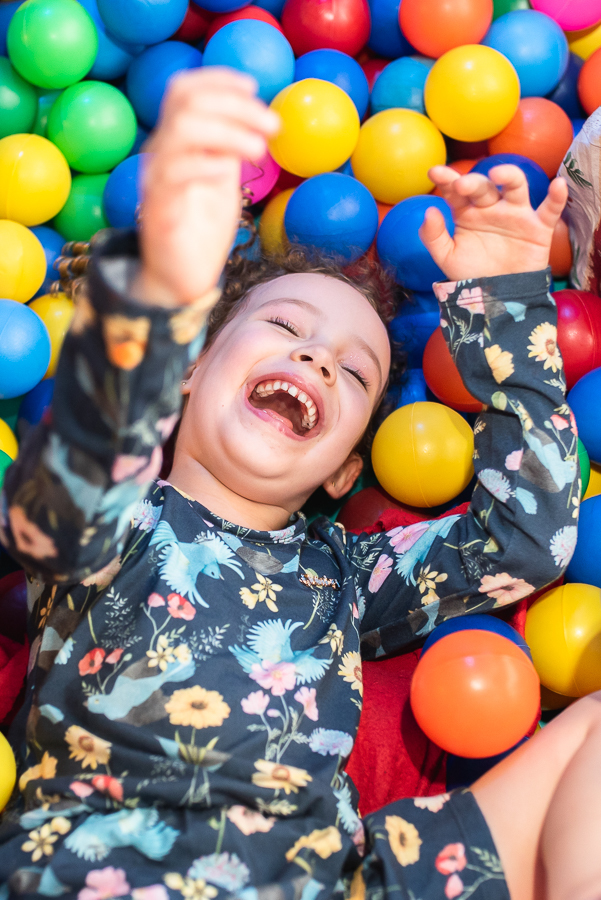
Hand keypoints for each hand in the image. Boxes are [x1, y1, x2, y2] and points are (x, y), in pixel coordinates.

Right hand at [135, 67, 279, 306]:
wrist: (180, 278)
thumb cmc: (202, 227)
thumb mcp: (222, 177)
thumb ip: (229, 147)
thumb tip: (254, 115)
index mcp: (174, 141)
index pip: (184, 90)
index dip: (218, 79)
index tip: (254, 87)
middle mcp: (160, 153)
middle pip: (187, 102)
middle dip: (236, 105)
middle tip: (272, 125)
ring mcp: (156, 179)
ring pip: (182, 130)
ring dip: (229, 132)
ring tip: (259, 151)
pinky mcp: (160, 209)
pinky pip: (175, 174)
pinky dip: (208, 165)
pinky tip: (230, 174)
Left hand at [419, 165, 568, 281]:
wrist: (497, 300)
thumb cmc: (472, 274)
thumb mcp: (447, 258)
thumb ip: (433, 237)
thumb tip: (429, 210)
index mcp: (467, 213)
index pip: (456, 191)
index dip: (446, 180)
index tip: (434, 173)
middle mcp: (491, 208)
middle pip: (484, 187)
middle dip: (473, 182)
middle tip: (461, 185)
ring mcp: (515, 215)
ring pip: (515, 187)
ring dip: (509, 176)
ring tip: (497, 175)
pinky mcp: (538, 227)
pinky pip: (550, 209)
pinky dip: (557, 197)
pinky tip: (558, 185)